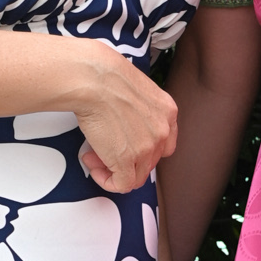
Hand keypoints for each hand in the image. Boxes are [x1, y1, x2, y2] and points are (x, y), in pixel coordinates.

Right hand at [63, 42, 178, 193]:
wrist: (93, 79)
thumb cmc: (105, 75)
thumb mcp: (136, 89)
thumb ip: (139, 109)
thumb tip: (125, 120)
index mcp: (168, 111)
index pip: (165, 143)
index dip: (143, 148)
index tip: (125, 143)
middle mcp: (162, 131)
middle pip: (150, 160)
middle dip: (126, 157)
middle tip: (103, 147)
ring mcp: (147, 149)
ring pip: (137, 175)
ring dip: (113, 168)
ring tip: (93, 154)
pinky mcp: (127, 161)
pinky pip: (122, 184)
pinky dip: (107, 180)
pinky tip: (93, 165)